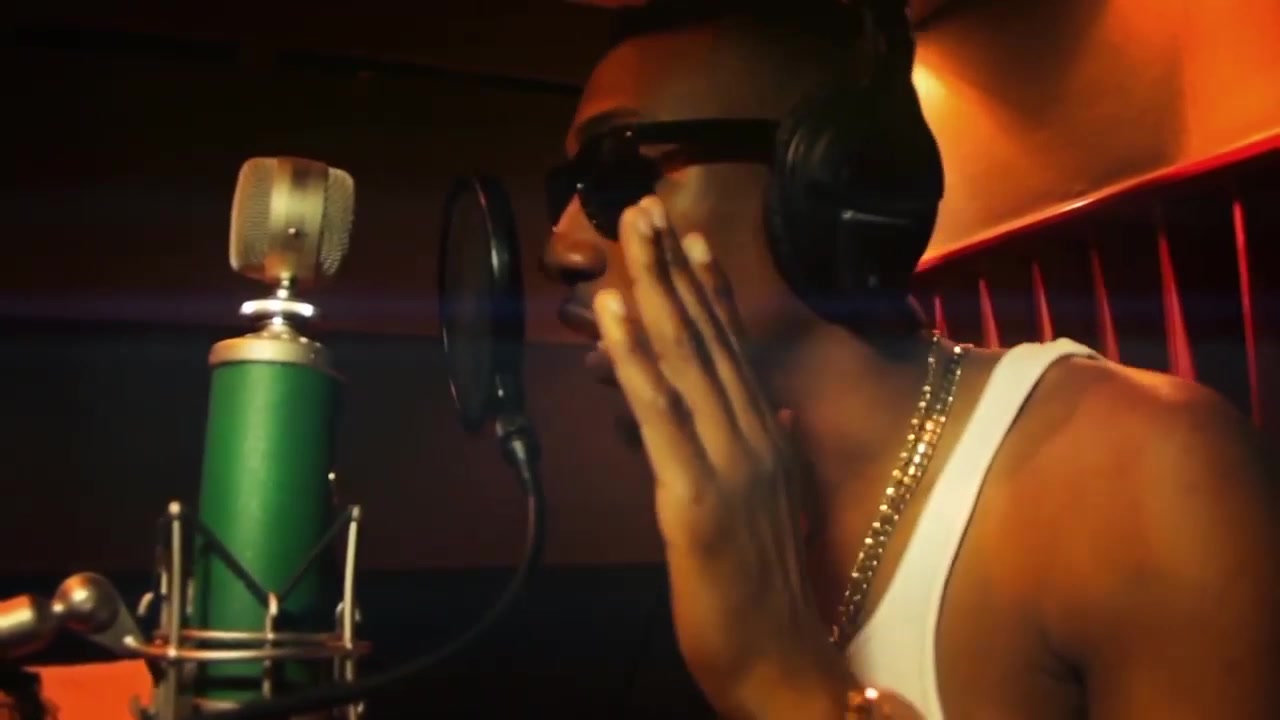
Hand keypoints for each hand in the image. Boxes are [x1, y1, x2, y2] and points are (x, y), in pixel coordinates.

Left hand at [592, 196, 850, 718]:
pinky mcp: (695, 498)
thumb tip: (767, 405)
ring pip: (687, 360)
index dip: (709, 286)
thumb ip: (765, 449)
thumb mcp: (772, 508)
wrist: (784, 666)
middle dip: (673, 266)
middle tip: (645, 204)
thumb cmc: (769, 593)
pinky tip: (615, 312)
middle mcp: (754, 436)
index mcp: (767, 438)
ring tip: (630, 232)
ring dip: (655, 289)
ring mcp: (729, 464)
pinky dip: (635, 358)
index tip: (688, 234)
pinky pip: (660, 414)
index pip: (735, 348)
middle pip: (708, 336)